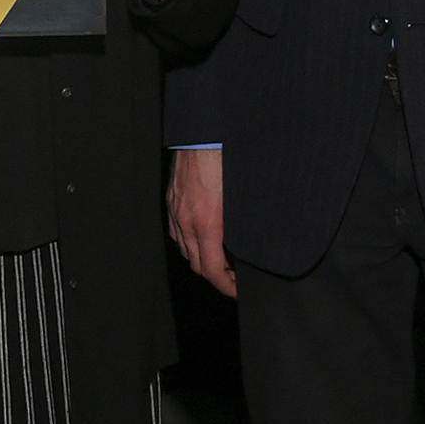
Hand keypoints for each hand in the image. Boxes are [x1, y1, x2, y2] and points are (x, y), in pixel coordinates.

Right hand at [168, 146, 234, 296]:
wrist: (203, 134)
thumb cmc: (226, 159)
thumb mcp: (242, 197)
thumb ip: (243, 223)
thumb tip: (251, 241)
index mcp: (207, 222)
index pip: (212, 269)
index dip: (226, 286)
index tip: (237, 290)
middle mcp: (188, 220)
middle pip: (197, 265)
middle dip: (216, 277)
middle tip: (234, 278)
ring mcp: (177, 210)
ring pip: (185, 250)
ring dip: (202, 260)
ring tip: (220, 260)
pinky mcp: (172, 200)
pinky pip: (177, 231)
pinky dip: (189, 242)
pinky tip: (201, 238)